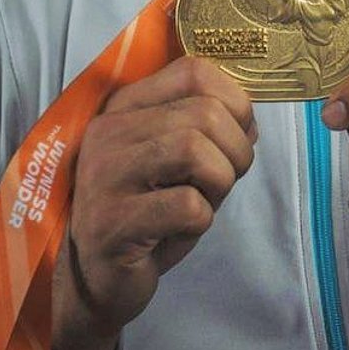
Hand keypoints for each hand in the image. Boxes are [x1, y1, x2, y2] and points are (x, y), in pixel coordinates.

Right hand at [52, 57, 255, 349]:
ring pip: (195, 151)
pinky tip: (179, 229)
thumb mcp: (178, 159)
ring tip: (204, 201)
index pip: (194, 72)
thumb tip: (250, 121)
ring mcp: (104, 175)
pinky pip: (186, 205)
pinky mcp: (110, 222)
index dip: (235, 101)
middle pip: (204, 113)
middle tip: (225, 180)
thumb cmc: (148, 211)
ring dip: (220, 182)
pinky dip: (202, 219)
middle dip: (235, 151)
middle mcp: (109, 130)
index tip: (237, 135)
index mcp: (126, 105)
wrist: (98, 277)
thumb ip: (209, 129)